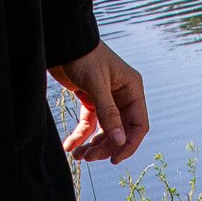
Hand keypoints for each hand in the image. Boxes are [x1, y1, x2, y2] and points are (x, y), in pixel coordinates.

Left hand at [51, 41, 147, 164]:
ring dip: (92, 145)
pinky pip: (89, 124)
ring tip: (77, 155)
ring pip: (104, 131)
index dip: (129, 144)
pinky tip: (70, 146)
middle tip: (88, 158)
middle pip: (120, 132)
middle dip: (105, 147)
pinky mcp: (90, 100)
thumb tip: (120, 142)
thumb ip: (109, 113)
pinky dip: (80, 136)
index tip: (114, 159)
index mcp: (132, 90)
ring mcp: (107, 99)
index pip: (138, 125)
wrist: (62, 41)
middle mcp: (122, 96)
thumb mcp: (97, 84)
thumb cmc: (83, 56)